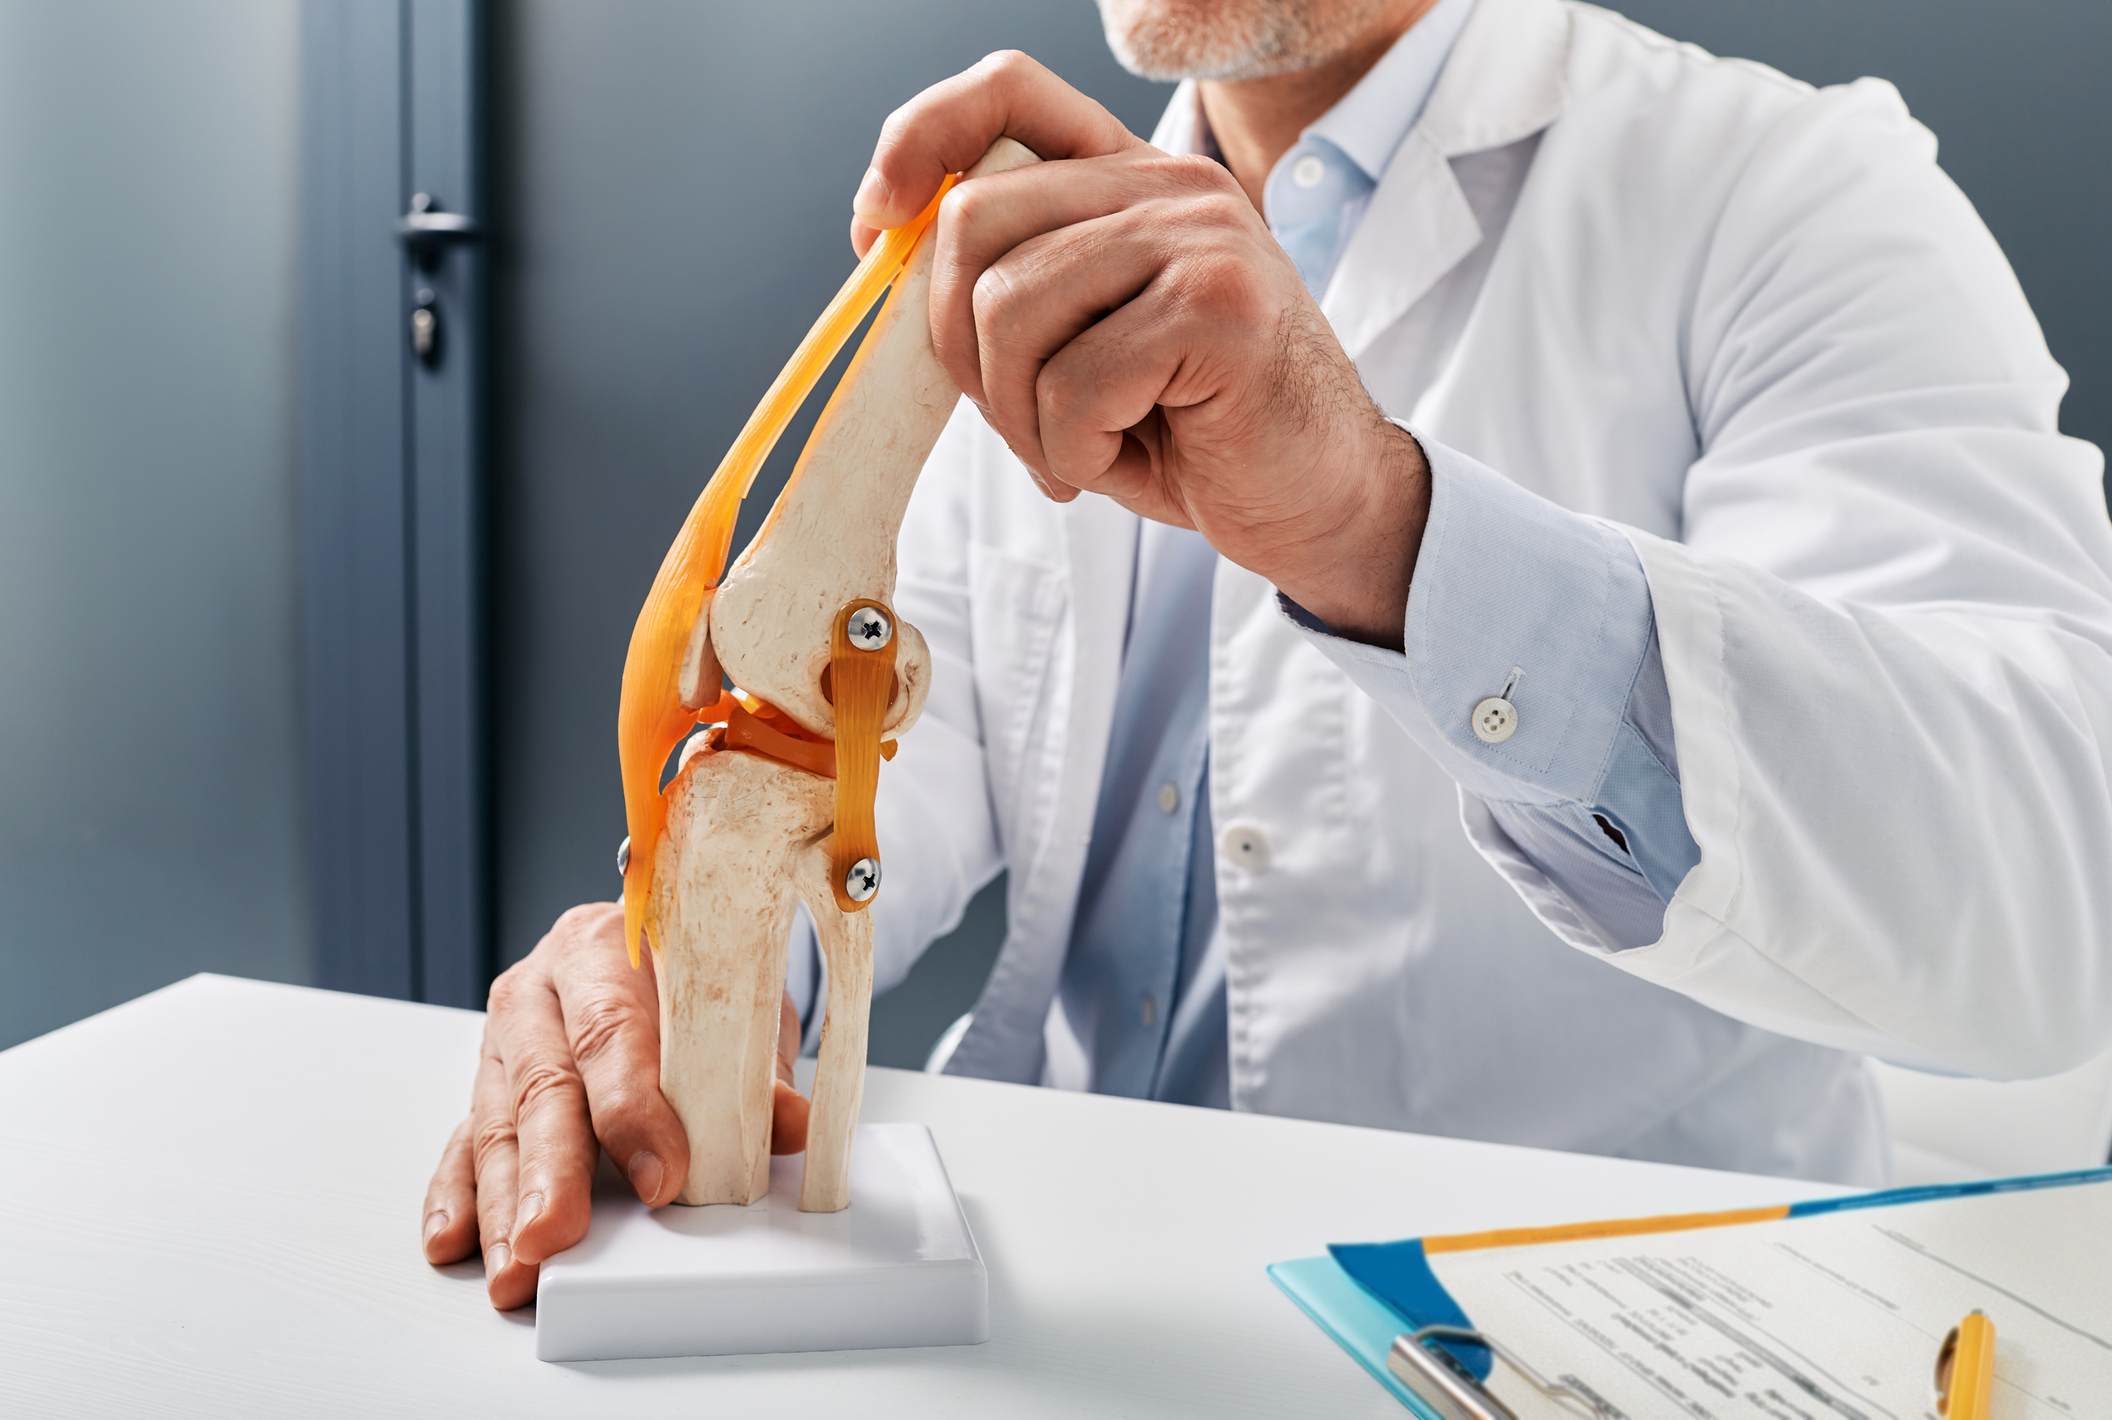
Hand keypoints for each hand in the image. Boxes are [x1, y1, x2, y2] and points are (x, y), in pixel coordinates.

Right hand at [421, 902, 810, 1308]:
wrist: (654, 942)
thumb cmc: (695, 973)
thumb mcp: (741, 1003)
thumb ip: (758, 1070)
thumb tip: (792, 1125)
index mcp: (603, 950)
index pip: (612, 1031)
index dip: (633, 1108)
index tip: (661, 1177)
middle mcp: (540, 992)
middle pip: (541, 1085)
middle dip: (549, 1170)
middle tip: (553, 1234)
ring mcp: (505, 1042)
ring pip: (496, 1125)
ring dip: (503, 1203)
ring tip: (514, 1265)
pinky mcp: (487, 1087)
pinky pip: (463, 1142)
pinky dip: (459, 1194)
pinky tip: (455, 1238)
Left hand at [852, 51, 1429, 645]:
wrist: (1322, 500)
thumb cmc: (1196, 432)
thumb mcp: (1088, 344)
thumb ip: (1015, 287)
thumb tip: (891, 252)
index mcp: (1135, 178)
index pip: (1006, 92)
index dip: (917, 141)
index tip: (877, 229)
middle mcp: (1170, 186)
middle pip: (975, 222)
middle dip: (959, 345)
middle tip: (1017, 418)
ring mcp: (1200, 238)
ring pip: (1010, 310)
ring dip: (1019, 416)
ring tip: (1075, 451)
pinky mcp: (1218, 308)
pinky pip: (1073, 385)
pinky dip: (1071, 452)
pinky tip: (1116, 464)